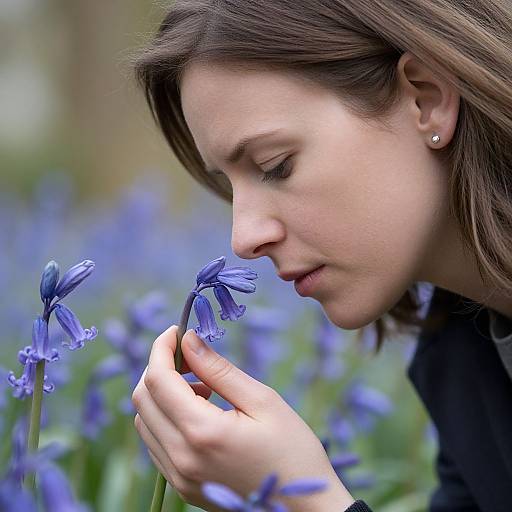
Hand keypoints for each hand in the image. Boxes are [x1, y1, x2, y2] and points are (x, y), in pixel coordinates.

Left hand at [132, 325, 354, 510]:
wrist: (305, 507)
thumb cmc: (292, 450)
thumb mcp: (262, 400)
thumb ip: (218, 369)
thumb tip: (189, 340)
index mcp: (202, 433)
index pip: (158, 379)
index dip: (162, 348)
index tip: (177, 331)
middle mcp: (180, 458)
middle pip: (142, 398)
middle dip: (159, 367)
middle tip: (192, 357)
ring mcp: (178, 477)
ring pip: (144, 420)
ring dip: (163, 393)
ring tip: (203, 388)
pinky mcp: (182, 486)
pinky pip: (156, 442)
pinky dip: (167, 417)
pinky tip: (200, 413)